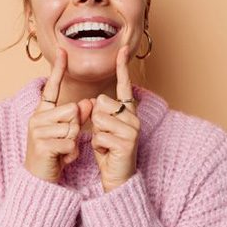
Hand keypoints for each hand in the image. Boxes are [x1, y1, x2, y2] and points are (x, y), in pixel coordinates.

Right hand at [24, 48, 92, 182]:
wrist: (40, 178)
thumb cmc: (54, 153)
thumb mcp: (67, 132)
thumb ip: (76, 116)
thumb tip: (87, 102)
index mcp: (42, 112)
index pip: (51, 87)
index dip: (58, 69)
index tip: (63, 50)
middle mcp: (37, 117)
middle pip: (72, 110)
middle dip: (76, 127)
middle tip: (65, 141)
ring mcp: (37, 131)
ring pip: (72, 127)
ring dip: (73, 141)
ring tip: (62, 150)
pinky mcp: (42, 145)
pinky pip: (70, 142)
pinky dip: (71, 153)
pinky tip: (62, 158)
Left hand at [90, 45, 140, 192]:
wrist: (118, 177)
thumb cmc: (108, 151)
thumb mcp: (101, 128)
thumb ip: (99, 112)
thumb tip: (93, 101)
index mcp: (128, 111)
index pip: (124, 86)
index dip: (122, 67)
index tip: (122, 49)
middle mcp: (133, 117)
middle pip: (100, 103)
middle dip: (94, 120)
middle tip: (104, 135)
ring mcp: (132, 129)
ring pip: (98, 119)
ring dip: (95, 134)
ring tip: (105, 144)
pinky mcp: (127, 142)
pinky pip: (99, 135)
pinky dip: (98, 146)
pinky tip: (107, 153)